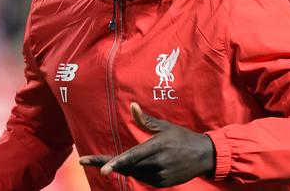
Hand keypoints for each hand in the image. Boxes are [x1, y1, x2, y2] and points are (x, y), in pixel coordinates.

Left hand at [79, 102, 214, 187]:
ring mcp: (160, 176)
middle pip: (127, 167)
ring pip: (134, 174)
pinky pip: (143, 178)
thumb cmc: (183, 138)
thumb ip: (146, 120)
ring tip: (111, 161)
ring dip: (123, 167)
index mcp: (157, 147)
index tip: (101, 169)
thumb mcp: (165, 127)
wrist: (205, 156)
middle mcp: (157, 163)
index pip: (132, 157)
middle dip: (106, 164)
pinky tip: (137, 165)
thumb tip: (132, 106)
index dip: (115, 163)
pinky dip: (136, 172)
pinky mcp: (162, 184)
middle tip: (85, 161)